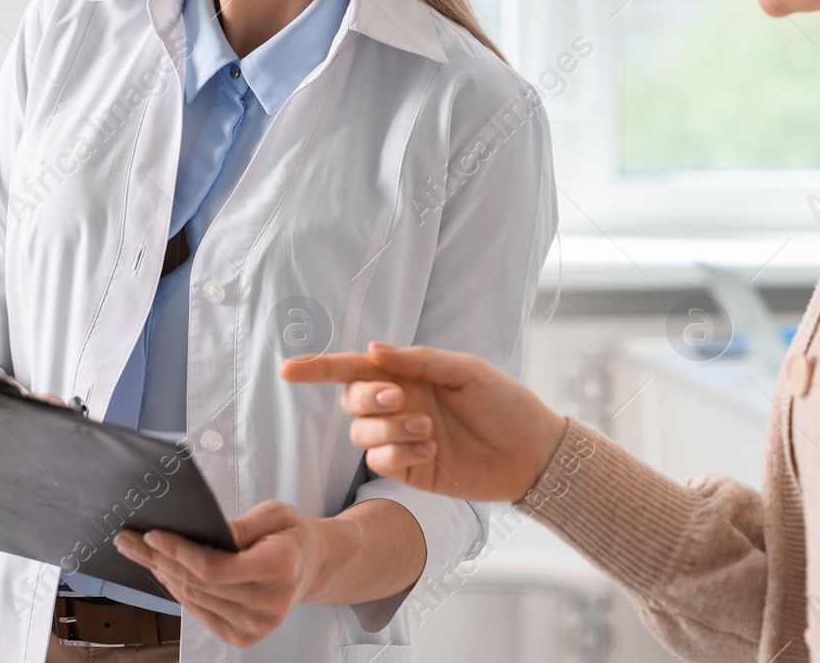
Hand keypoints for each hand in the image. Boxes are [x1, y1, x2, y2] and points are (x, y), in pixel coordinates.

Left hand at [114, 500, 321, 647]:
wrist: (312, 567)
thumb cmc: (291, 536)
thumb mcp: (275, 514)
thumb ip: (240, 525)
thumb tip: (199, 533)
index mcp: (280, 568)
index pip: (215, 568)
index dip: (179, 553)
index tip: (151, 535)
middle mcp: (269, 604)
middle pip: (198, 584)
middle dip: (160, 560)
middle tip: (130, 540)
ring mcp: (256, 626)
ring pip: (195, 599)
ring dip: (164, 575)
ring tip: (142, 553)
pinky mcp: (244, 637)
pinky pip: (200, 613)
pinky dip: (179, 592)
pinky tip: (165, 573)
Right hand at [279, 341, 567, 501]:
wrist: (531, 451)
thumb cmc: (504, 402)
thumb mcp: (465, 371)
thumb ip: (418, 360)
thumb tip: (372, 350)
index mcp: (409, 374)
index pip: (355, 368)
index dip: (319, 367)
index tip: (288, 369)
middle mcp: (399, 404)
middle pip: (352, 399)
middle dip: (367, 398)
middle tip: (401, 399)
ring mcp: (401, 438)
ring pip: (362, 433)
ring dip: (389, 429)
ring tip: (428, 429)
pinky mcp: (409, 468)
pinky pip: (380, 461)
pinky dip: (398, 453)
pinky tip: (431, 449)